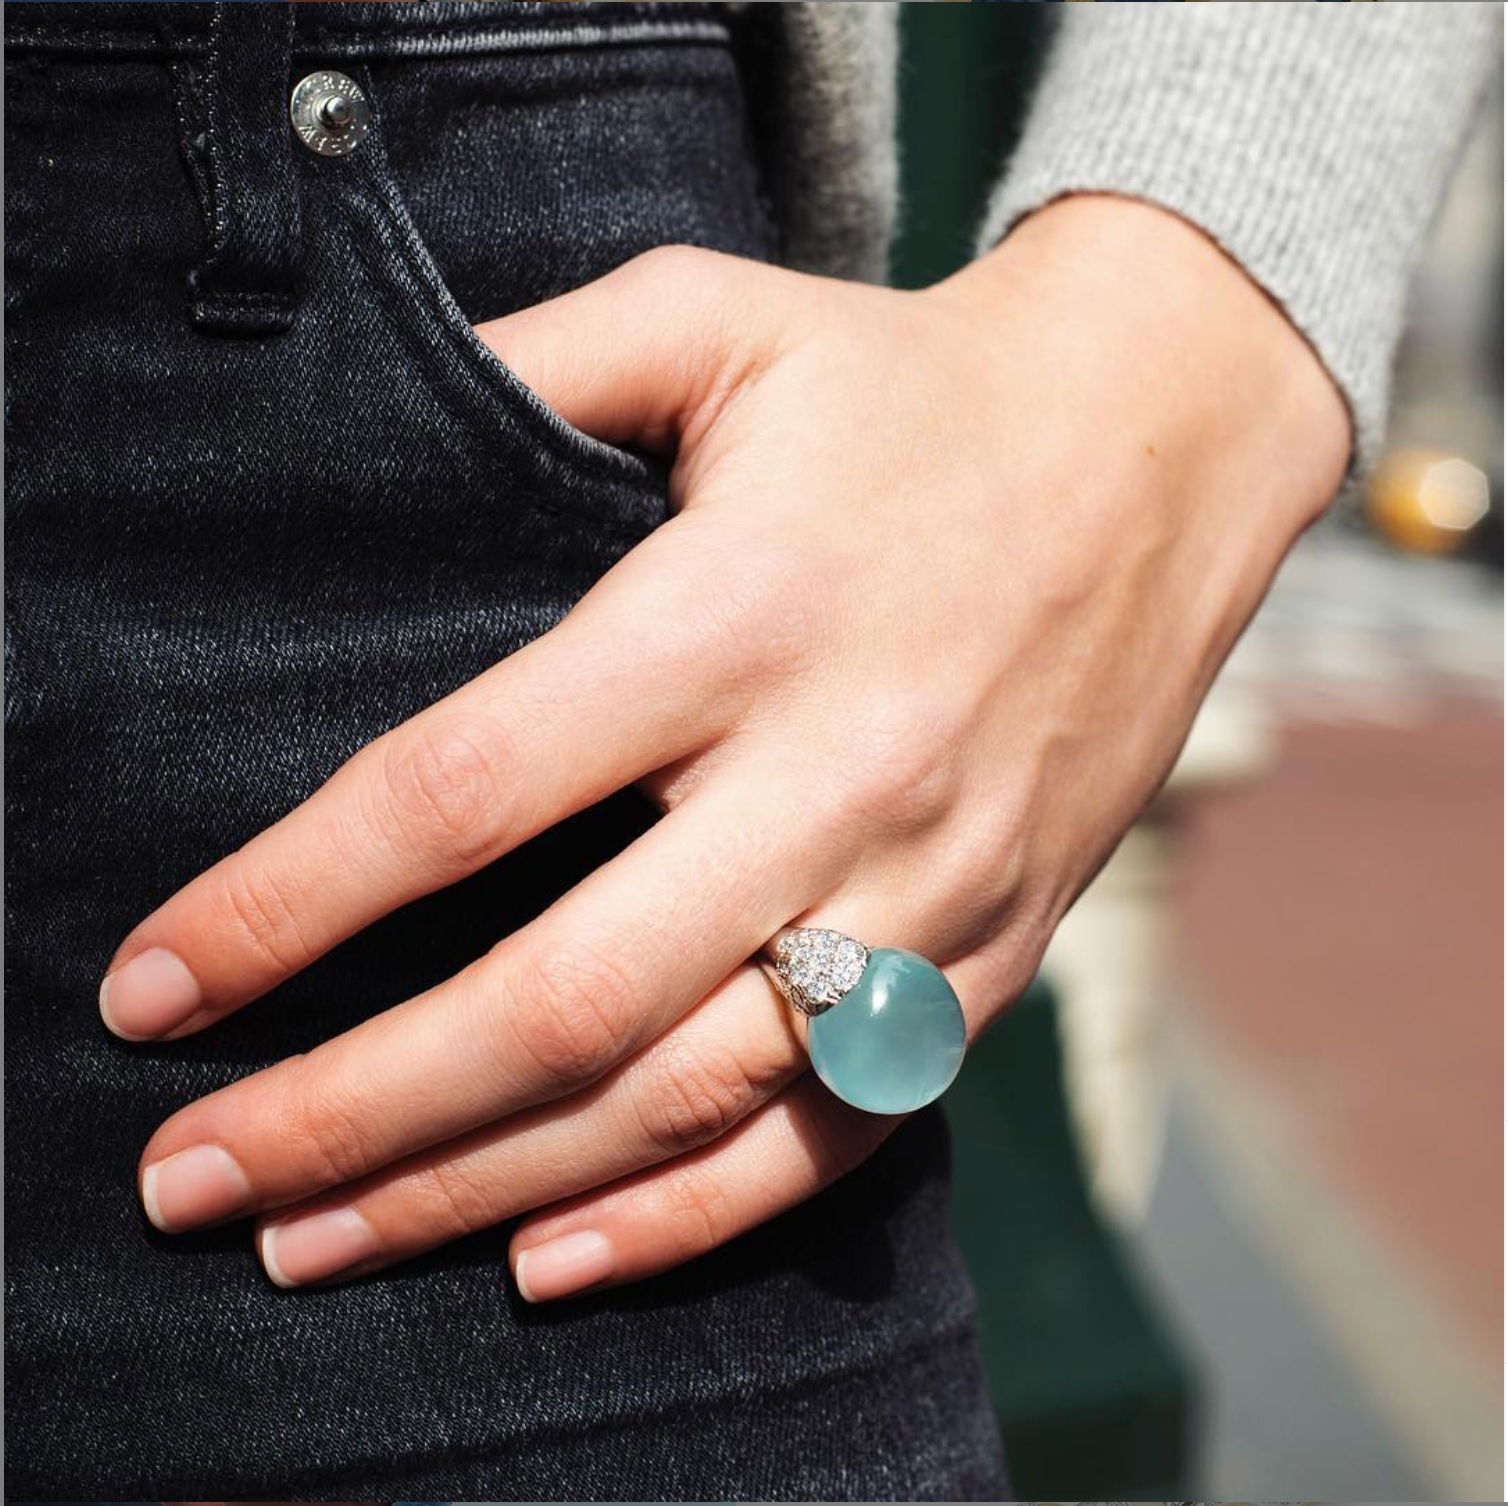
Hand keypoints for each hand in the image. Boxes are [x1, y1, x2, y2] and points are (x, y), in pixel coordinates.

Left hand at [102, 195, 1346, 1299]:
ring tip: (319, 1245)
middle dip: (352, 1109)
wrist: (1157, 450)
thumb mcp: (720, 324)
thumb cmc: (915, 388)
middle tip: (190, 1180)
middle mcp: (836, 771)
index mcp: (741, 610)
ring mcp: (928, 886)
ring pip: (683, 1098)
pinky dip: (686, 1219)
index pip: (468, 791)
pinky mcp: (992, 952)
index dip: (287, 902)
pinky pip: (833, 1130)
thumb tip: (356, 435)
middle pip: (560, 997)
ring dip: (482, 1190)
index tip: (153, 991)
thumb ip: (535, 365)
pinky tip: (548, 1256)